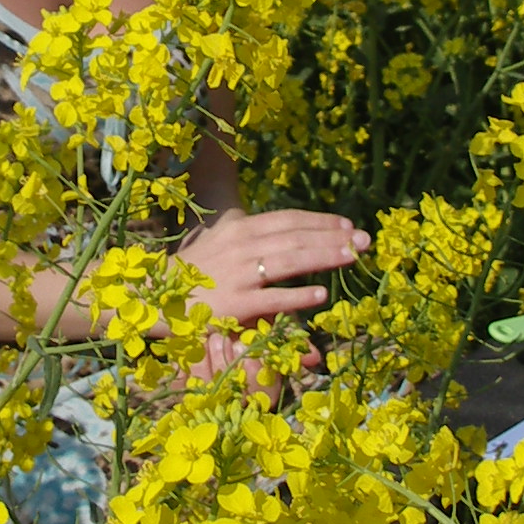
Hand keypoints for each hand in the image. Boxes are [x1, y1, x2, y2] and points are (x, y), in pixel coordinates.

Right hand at [179, 207, 367, 325]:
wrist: (158, 296)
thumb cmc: (197, 271)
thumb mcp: (224, 243)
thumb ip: (256, 239)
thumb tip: (291, 237)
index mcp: (241, 228)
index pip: (288, 219)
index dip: (321, 221)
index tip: (348, 225)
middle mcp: (243, 245)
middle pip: (296, 237)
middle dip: (334, 237)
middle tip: (365, 241)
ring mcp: (240, 274)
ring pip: (290, 261)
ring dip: (325, 257)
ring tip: (353, 257)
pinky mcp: (237, 304)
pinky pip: (273, 298)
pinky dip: (299, 295)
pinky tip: (322, 293)